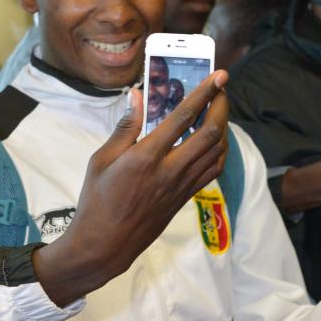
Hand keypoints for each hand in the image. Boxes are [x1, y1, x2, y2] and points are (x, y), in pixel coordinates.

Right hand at [35, 72, 229, 306]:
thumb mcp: (101, 160)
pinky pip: (212, 170)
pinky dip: (219, 150)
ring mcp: (181, 186)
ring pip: (216, 152)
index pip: (183, 117)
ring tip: (217, 110)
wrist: (105, 244)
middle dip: (221, 106)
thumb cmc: (97, 200)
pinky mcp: (185, 197)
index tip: (218, 76)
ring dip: (223, 127)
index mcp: (145, 157)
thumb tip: (137, 96)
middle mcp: (169, 171)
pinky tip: (212, 140)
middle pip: (210, 133)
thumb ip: (124, 127)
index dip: (204, 93)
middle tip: (221, 90)